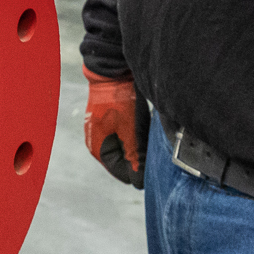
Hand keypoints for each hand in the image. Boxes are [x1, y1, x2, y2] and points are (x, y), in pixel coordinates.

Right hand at [82, 67, 144, 188]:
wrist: (114, 71)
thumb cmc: (121, 103)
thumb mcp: (131, 134)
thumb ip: (135, 159)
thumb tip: (140, 183)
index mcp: (98, 149)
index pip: (124, 174)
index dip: (140, 171)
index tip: (154, 162)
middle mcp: (98, 142)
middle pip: (126, 162)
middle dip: (140, 158)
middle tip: (153, 147)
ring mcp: (104, 130)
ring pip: (128, 148)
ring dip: (140, 146)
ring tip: (149, 134)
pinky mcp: (111, 120)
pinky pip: (127, 136)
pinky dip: (138, 134)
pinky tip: (145, 125)